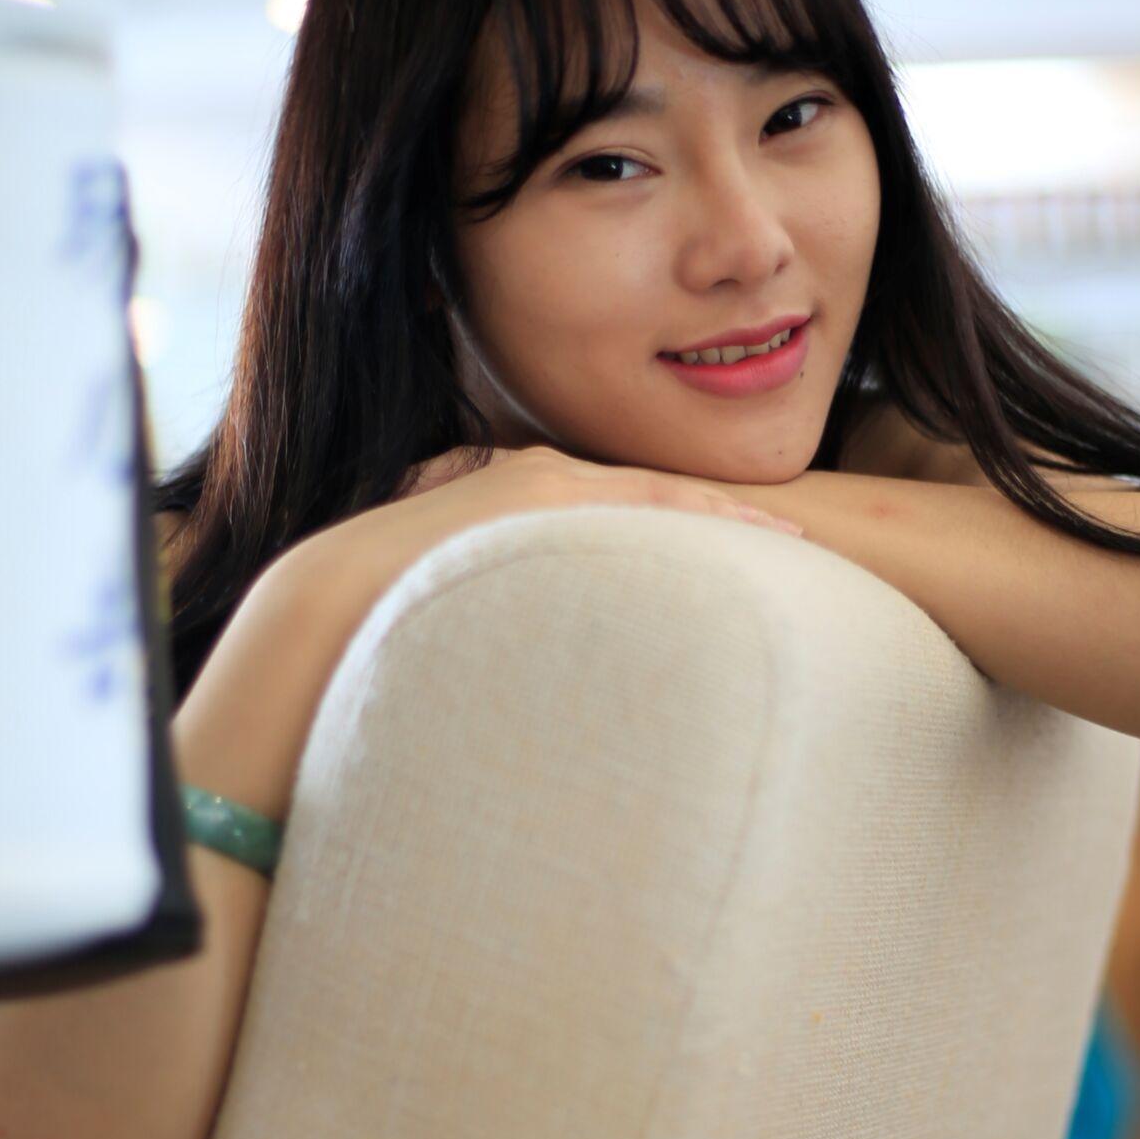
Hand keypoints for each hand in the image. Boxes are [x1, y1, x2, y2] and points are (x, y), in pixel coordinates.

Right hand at [271, 441, 803, 630]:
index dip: (700, 526)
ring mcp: (544, 481)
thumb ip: (521, 611)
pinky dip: (696, 515)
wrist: (334, 595)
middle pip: (661, 497)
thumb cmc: (393, 614)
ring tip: (799, 541)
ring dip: (729, 518)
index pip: (636, 511)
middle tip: (805, 542)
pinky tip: (749, 534)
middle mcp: (544, 478)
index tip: (759, 549)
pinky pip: (637, 501)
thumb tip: (551, 660)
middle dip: (731, 518)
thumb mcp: (471, 603)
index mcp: (531, 500)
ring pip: (659, 496)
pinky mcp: (541, 490)